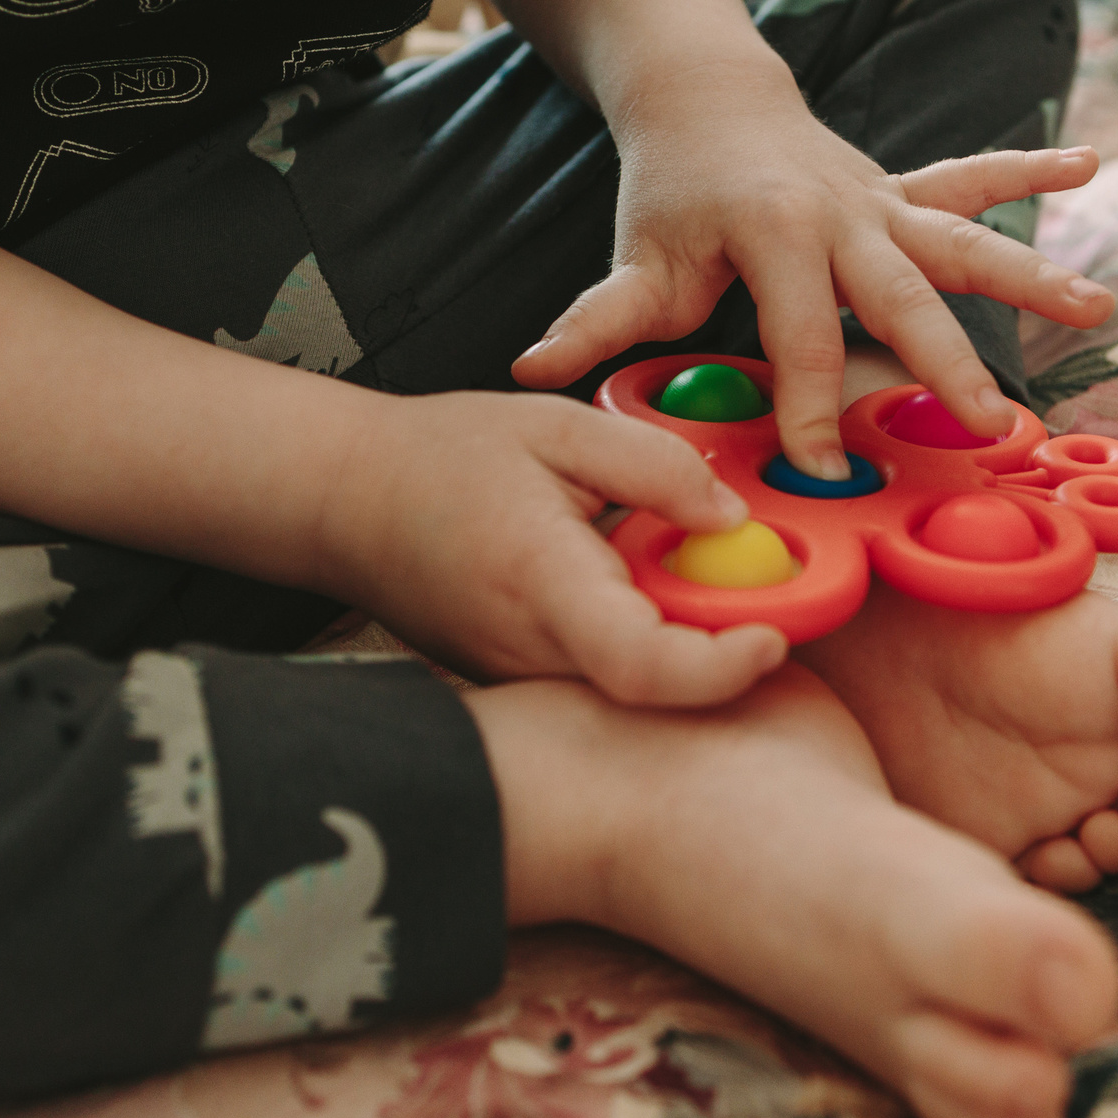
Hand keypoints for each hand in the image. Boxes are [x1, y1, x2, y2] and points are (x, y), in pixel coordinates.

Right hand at [315, 389, 789, 704]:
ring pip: (629, 691)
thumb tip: (732, 522)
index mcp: (542, 581)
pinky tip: (632, 590)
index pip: (642, 663)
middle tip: (747, 582)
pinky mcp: (518, 682)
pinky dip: (637, 644)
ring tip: (679, 573)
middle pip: (652, 689)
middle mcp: (529, 650)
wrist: (346, 498)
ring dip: (679, 645)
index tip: (772, 638)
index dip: (720, 667)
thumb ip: (654, 466)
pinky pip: (598, 680)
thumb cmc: (439, 457)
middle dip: (718, 647)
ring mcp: (520, 678)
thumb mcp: (556, 426)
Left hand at [511, 72, 1114, 477]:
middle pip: (904, 297)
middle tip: (995, 423)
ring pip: (963, 238)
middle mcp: (844, 214)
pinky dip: (1029, 167)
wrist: (704, 96)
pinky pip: (971, 178)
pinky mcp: (902, 193)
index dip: (807, 407)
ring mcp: (882, 201)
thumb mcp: (636, 258)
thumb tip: (531, 371)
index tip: (823, 471)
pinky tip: (1090, 163)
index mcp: (777, 235)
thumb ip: (598, 320)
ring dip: (1029, 271)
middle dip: (950, 361)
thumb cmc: (670, 188)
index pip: (801, 336)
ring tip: (1097, 302)